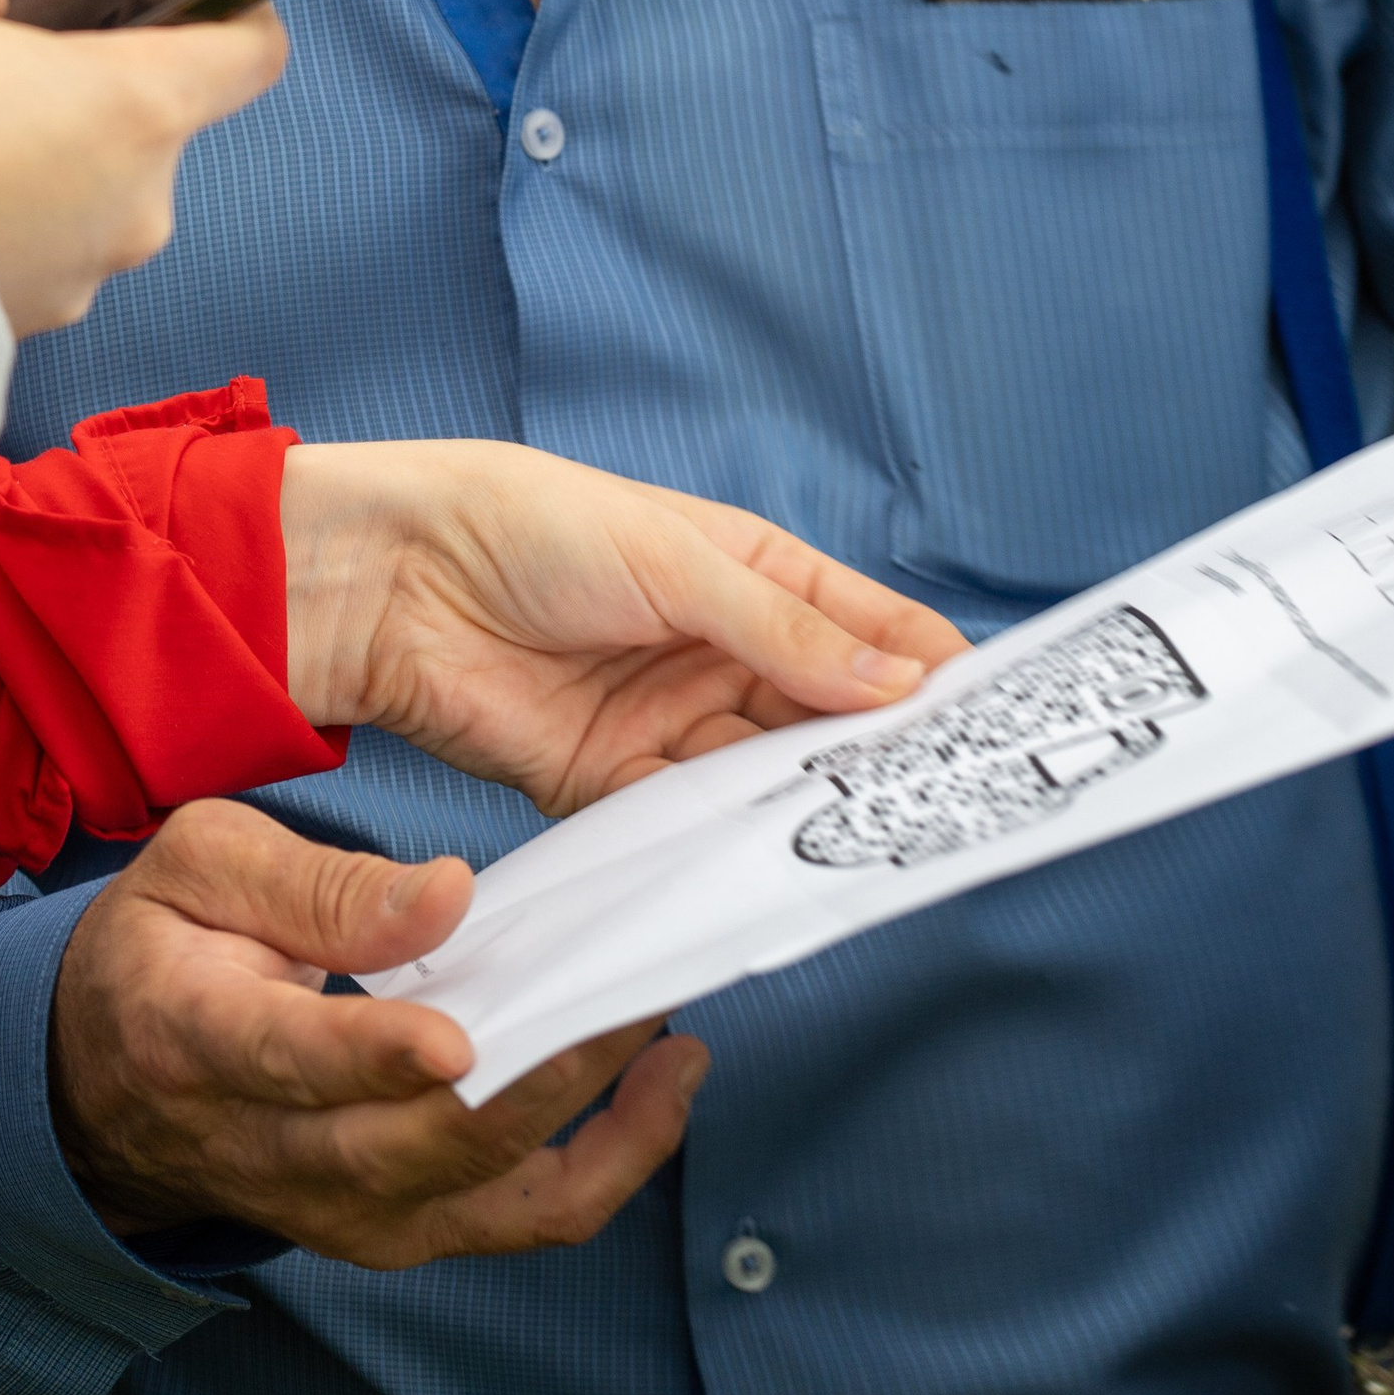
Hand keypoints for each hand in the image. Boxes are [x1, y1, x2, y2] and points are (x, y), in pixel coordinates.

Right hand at [0, 0, 282, 336]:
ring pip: (91, 191)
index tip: (202, 2)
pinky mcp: (40, 323)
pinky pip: (43, 252)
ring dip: (42, 162)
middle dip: (84, 91)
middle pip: (149, 123)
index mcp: (139, 107)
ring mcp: (93, 272)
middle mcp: (141, 200)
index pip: (250, 56)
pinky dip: (6, 225)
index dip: (237, 16)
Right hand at [50, 798, 703, 1257]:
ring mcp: (338, 1208)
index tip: (458, 1036)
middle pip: (414, 1143)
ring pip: (484, 1198)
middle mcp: (272, 1148)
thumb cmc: (161, 947)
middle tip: (632, 994)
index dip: (375, 1056)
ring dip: (597, 1132)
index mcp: (201, 1035)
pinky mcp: (393, 1230)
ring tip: (671, 1043)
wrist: (102, 1080)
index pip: (292, 1061)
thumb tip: (447, 895)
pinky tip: (657, 1095)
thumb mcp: (199, 863)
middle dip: (540, 1077)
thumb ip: (316, 883)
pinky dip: (603, 1170)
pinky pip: (515, 1223)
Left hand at [282, 442, 967, 819]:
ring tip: (876, 843)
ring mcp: (672, 722)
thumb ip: (783, 631)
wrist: (395, 583)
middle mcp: (723, 652)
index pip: (868, 629)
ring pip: (769, 779)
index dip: (932, 672)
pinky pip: (691, 826)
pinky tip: (774, 868)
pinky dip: (730, 849)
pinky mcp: (615, 783)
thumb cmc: (527, 526)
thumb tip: (900, 680)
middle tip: (951, 804)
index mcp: (750, 574)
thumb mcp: (672, 560)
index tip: (998, 721)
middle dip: (885, 758)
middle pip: (831, 718)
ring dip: (813, 810)